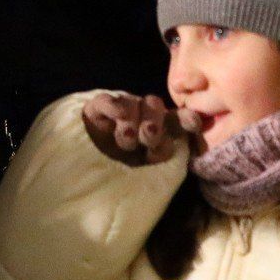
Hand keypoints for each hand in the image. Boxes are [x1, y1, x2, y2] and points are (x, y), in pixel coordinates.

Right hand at [81, 93, 202, 165]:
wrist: (86, 174)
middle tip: (149, 137)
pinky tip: (116, 116)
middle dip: (156, 123)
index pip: (177, 120)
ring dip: (133, 120)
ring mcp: (119, 112)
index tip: (194, 124)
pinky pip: (107, 101)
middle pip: (156, 107)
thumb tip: (177, 154)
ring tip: (126, 139)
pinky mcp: (96, 110)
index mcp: (159, 133)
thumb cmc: (123, 178)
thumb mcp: (148, 177)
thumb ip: (162, 167)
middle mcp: (141, 117)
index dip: (186, 119)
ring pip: (134, 103)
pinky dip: (115, 107)